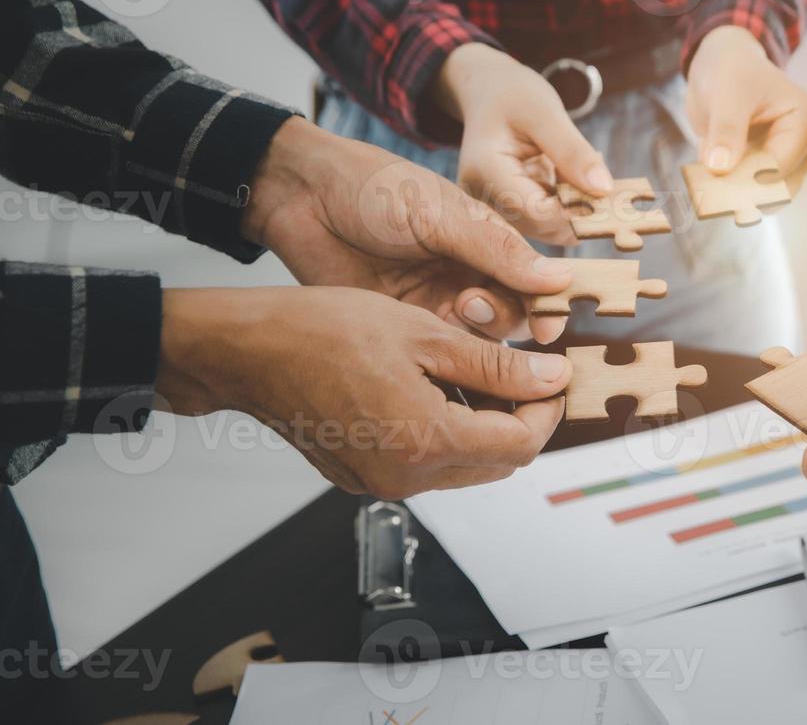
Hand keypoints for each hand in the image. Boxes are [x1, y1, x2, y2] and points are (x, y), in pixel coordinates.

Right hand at [157, 286, 571, 498]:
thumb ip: (496, 365)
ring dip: (485, 427)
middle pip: (497, 464)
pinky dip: (447, 433)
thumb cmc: (325, 331)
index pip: (522, 444)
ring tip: (479, 373)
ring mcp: (381, 482)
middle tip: (524, 373)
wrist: (248, 351)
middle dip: (521, 420)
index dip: (547, 410)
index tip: (552, 375)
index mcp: (427, 443)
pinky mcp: (363, 476)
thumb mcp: (426, 335)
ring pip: (464, 466)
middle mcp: (406, 477)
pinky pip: (426, 465)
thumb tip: (552, 379)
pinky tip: (438, 389)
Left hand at [243, 117, 572, 343]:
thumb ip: (497, 249)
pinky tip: (438, 351)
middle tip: (474, 303)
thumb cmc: (373, 188)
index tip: (548, 322)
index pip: (532, 279)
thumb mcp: (440, 213)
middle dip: (506, 317)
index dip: (546, 303)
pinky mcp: (401, 328)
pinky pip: (435, 354)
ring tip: (454, 311)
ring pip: (476, 340)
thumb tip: (560, 278)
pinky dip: (445, 358)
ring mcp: (433, 304)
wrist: (300, 197)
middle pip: (510, 315)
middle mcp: (466, 276)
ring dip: (476, 336)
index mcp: (485, 241)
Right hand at [433, 43, 613, 244]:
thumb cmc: (513, 93)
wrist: (488, 91)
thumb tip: (604, 189)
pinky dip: (570, 201)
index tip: (610, 196)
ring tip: (587, 172)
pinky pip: (548, 216)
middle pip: (543, 226)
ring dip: (579, 207)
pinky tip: (576, 177)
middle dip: (582, 211)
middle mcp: (485, 197)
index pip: (536, 211)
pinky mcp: (512, 206)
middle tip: (610, 186)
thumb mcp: (544, 112)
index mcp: (485, 172)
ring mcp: (497, 205)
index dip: (577, 211)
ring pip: (549, 226)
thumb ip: (572, 151)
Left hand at [686, 25, 806, 183]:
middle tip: (703, 182)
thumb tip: (720, 168)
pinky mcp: (772, 169)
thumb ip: (726, 130)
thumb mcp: (726, 94)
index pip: (780, 168)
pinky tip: (711, 165)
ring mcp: (792, 160)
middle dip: (739, 189)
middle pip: (776, 187)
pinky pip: (751, 191)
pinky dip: (727, 186)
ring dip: (731, 190)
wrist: (723, 66)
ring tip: (706, 169)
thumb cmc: (731, 70)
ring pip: (764, 196)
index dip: (745, 180)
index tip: (712, 183)